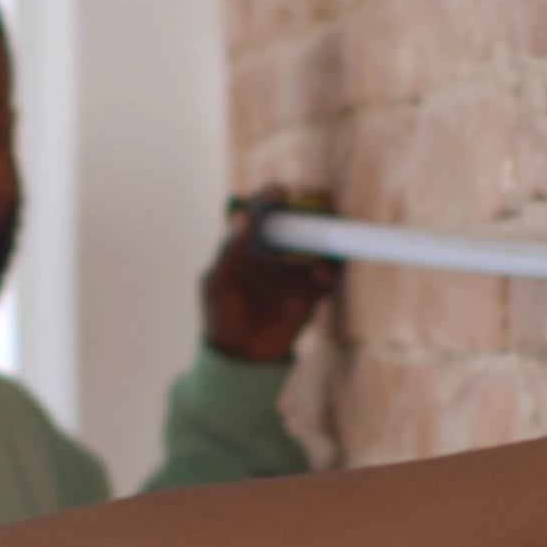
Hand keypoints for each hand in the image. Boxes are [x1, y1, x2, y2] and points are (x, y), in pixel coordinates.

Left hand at [202, 187, 340, 363]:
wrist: (241, 355)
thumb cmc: (221, 314)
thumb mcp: (218, 284)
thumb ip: (230, 252)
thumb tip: (242, 217)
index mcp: (249, 244)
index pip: (262, 212)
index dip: (271, 198)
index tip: (280, 192)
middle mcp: (275, 252)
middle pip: (297, 222)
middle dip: (309, 211)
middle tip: (317, 205)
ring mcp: (295, 271)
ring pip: (316, 247)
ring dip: (323, 242)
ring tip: (320, 246)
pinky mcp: (311, 292)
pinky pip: (325, 277)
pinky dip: (328, 273)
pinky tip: (322, 277)